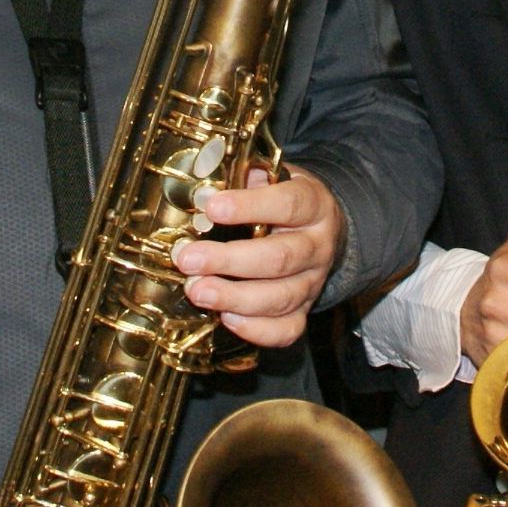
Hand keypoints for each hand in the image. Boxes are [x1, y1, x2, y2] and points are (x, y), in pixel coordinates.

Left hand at [173, 164, 346, 347]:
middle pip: (280, 258)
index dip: (250, 207)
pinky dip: (256, 328)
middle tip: (189, 259)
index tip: (212, 207)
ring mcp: (313, 281)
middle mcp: (318, 246)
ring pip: (281, 297)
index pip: (289, 204)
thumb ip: (243, 177)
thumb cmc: (282, 199)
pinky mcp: (304, 310)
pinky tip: (226, 317)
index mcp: (314, 204)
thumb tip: (201, 188)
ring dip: (234, 297)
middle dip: (229, 261)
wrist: (319, 228)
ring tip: (197, 291)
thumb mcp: (271, 177)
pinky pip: (287, 329)